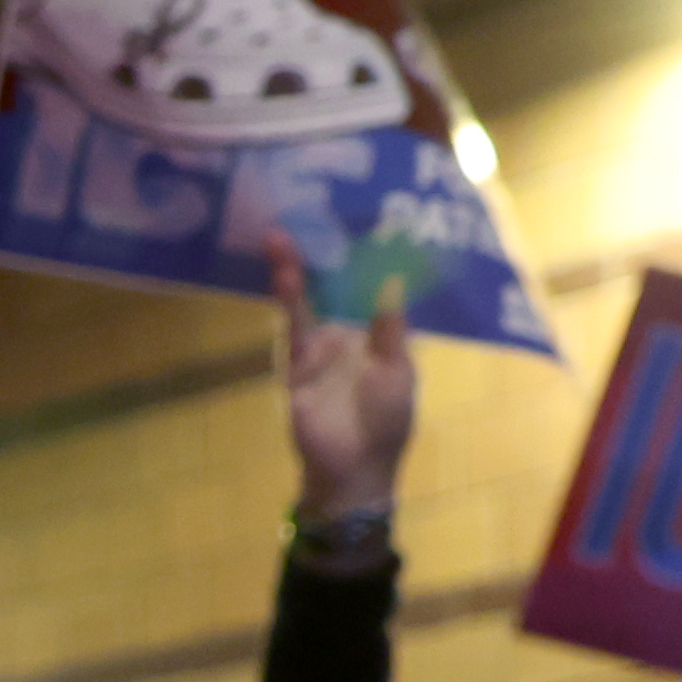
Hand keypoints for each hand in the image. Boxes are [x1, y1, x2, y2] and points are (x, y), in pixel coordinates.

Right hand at [267, 244, 416, 527]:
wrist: (355, 470)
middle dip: (321, 254)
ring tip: (282, 235)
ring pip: (306, 300)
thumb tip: (391, 278)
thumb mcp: (398, 370)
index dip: (365, 256)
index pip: (369, 285)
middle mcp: (344, 334)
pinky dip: (288, 301)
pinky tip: (283, 275)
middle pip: (331, 286)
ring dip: (295, 269)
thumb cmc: (387, 423)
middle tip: (312, 212)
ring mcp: (317, 349)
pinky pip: (291, 328)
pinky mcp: (296, 366)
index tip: (366, 218)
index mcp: (376, 333)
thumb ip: (390, 327)